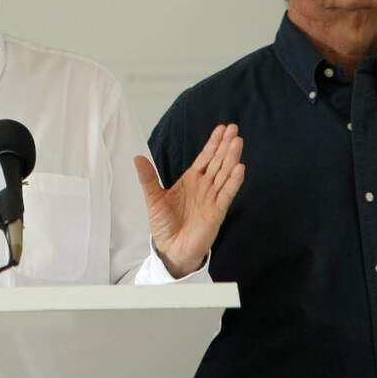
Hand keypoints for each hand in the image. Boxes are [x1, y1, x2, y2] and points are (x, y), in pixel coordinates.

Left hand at [134, 123, 244, 277]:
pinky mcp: (217, 212)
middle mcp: (204, 187)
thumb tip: (137, 157)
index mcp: (191, 181)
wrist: (171, 249)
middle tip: (234, 128)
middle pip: (218, 162)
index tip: (221, 128)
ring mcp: (212, 198)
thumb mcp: (153, 198)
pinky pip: (226, 193)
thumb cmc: (164, 225)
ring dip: (231, 158)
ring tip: (237, 142)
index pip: (205, 158)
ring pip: (224, 174)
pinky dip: (233, 181)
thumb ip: (148, 178)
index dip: (213, 143)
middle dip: (225, 146)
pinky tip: (239, 168)